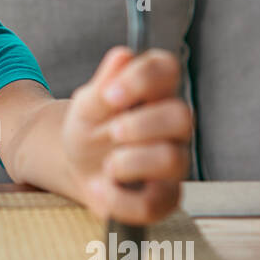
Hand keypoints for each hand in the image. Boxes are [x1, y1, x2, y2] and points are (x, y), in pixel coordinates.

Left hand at [59, 45, 193, 224]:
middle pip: (183, 117)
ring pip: (173, 160)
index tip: (111, 93)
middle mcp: (173, 126)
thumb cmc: (89, 128)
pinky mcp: (164, 197)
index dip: (143, 78)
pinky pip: (154, 203)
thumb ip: (103, 85)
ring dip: (131, 162)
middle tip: (113, 131)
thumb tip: (123, 55)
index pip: (168, 70)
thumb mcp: (87, 106)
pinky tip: (100, 187)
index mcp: (156, 91)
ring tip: (106, 165)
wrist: (76, 166)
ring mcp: (173, 162)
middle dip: (142, 124)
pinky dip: (119, 199)